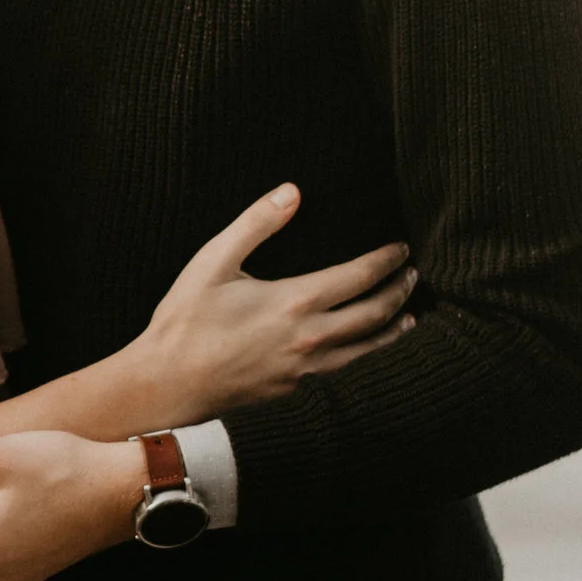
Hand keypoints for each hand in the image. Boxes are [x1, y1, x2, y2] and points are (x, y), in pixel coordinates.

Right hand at [140, 185, 414, 423]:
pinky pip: (344, 369)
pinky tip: (367, 348)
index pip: (359, 278)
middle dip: (399, 292)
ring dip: (392, 329)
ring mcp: (304, 370)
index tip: (402, 249)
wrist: (168, 383)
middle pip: (373, 315)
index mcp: (293, 302)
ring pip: (365, 349)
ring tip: (410, 317)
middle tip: (413, 275)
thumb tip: (292, 191)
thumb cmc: (186, 320)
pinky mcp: (294, 389)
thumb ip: (256, 223)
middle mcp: (309, 339)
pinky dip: (367, 354)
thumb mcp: (214, 261)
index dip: (386, 261)